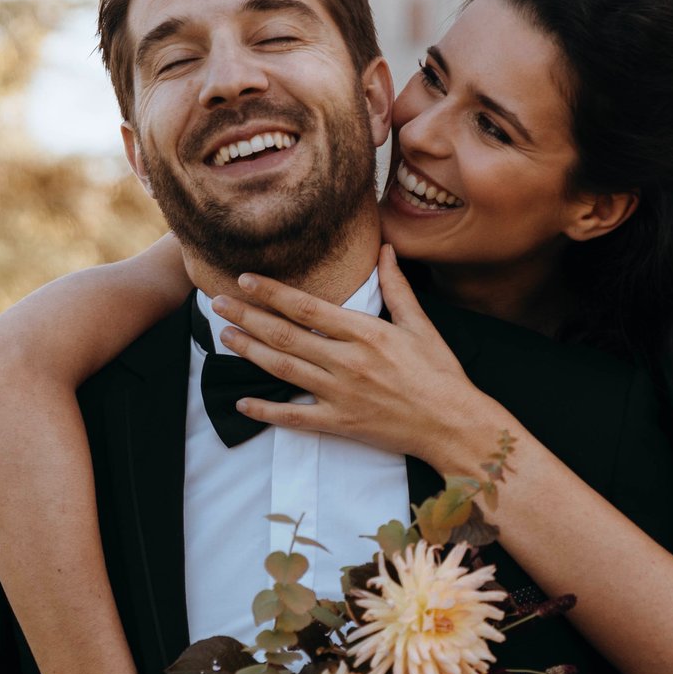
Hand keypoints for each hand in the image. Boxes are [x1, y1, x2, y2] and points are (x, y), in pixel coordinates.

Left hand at [213, 247, 503, 468]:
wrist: (454, 425)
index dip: (271, 292)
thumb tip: (387, 248)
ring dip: (250, 352)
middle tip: (218, 303)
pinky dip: (267, 410)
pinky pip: (295, 416)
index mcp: (366, 332)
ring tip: (224, 337)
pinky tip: (243, 402)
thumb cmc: (441, 374)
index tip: (246, 279)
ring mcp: (340, 394)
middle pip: (285, 334)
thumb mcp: (422, 325)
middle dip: (247, 317)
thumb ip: (397, 287)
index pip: (307, 306)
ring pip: (283, 369)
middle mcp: (347, 361)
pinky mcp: (340, 423)